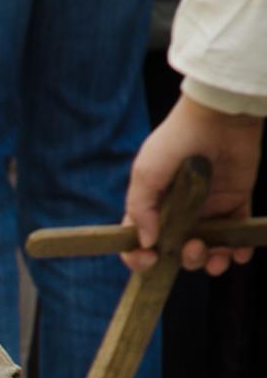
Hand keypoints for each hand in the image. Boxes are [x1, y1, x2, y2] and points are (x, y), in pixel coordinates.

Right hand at [123, 95, 260, 275]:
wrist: (219, 116)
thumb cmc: (176, 140)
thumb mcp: (146, 173)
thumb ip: (140, 209)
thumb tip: (146, 242)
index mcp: (153, 206)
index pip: (139, 241)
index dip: (139, 258)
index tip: (150, 260)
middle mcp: (178, 213)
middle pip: (177, 253)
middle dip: (185, 260)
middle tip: (193, 248)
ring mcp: (208, 209)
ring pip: (207, 249)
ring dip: (211, 262)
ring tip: (218, 256)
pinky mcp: (235, 203)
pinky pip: (236, 235)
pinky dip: (238, 250)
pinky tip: (238, 252)